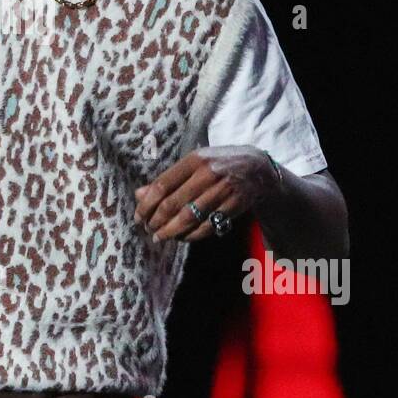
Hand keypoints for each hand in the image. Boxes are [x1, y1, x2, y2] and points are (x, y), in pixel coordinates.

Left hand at [133, 145, 279, 243]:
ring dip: (171, 231)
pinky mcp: (234, 205)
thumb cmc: (218, 164)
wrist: (258, 168)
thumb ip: (168, 179)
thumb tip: (139, 194)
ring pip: (189, 218)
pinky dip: (191, 235)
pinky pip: (207, 226)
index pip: (162, 185)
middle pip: (174, 204)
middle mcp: (208, 173)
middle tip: (148, 230)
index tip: (138, 217)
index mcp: (194, 159)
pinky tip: (182, 237)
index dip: (147, 204)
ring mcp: (223, 190)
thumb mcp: (194, 164)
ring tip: (160, 237)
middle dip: (157, 221)